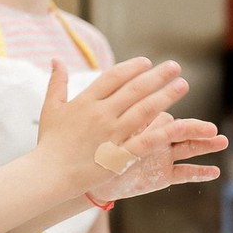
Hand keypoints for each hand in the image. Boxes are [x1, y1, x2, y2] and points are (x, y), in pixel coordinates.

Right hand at [36, 56, 191, 192]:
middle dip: (157, 77)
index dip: (132, 67)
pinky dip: (163, 131)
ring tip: (182, 85)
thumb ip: (57, 81)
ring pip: (145, 111)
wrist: (50, 173)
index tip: (147, 62)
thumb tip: (56, 59)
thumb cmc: (50, 140)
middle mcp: (101, 114)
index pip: (113, 76)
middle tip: (174, 67)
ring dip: (165, 96)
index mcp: (86, 101)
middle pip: (134, 90)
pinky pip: (146, 140)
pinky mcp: (120, 155)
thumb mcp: (50, 107)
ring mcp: (112, 134)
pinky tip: (178, 122)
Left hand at [91, 112, 227, 202]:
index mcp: (142, 124)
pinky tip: (214, 171)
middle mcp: (156, 137)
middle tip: (212, 129)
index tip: (168, 119)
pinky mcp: (163, 175)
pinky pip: (183, 173)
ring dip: (204, 146)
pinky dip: (198, 173)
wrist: (92, 177)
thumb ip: (114, 118)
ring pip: (186, 148)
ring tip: (222, 141)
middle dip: (195, 129)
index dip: (166, 120)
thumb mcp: (104, 134)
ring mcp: (162, 156)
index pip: (160, 117)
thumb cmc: (94, 150)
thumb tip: (116, 98)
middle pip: (179, 130)